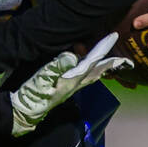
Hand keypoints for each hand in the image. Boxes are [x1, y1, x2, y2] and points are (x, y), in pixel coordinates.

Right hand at [9, 32, 132, 136]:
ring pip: (92, 72)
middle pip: (98, 69)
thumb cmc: (33, 93)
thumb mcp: (43, 78)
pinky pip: (83, 75)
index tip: (113, 36)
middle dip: (110, 60)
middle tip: (122, 52)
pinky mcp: (66, 87)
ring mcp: (72, 86)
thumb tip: (72, 56)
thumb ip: (58, 66)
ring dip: (101, 63)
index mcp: (73, 79)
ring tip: (110, 54)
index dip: (102, 48)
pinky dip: (90, 67)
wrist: (25, 110)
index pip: (92, 61)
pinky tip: (88, 64)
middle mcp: (76, 83)